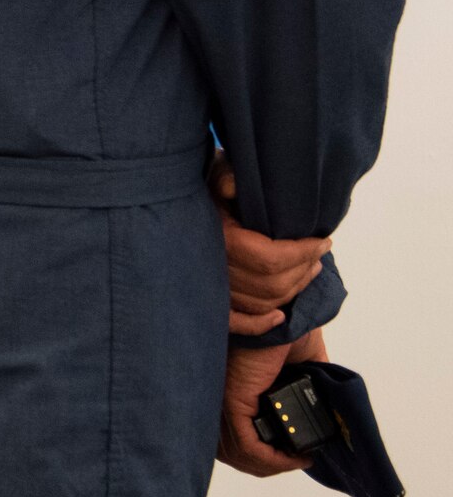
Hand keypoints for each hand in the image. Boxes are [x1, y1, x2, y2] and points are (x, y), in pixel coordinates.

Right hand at [210, 152, 329, 335]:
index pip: (270, 258)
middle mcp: (215, 269)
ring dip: (294, 289)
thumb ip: (226, 176)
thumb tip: (235, 187)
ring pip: (263, 302)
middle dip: (303, 268)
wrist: (173, 203)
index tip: (324, 241)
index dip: (302, 253)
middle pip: (272, 283)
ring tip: (310, 269)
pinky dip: (260, 324)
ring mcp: (212, 288)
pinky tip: (279, 317)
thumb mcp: (215, 172)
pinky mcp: (212, 300)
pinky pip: (238, 322)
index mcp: (219, 240)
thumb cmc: (202, 185)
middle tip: (319, 253)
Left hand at [217, 325, 327, 476]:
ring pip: (238, 453)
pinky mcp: (233, 398)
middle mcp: (223, 394)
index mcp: (236, 387)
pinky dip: (272, 460)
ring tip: (297, 460)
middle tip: (293, 462)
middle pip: (231, 450)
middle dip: (264, 465)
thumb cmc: (287, 326)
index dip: (258, 455)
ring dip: (271, 466)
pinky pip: (247, 444)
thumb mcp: (304, 362)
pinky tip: (296, 458)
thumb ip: (311, 383)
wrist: (285, 309)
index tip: (289, 457)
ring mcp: (224, 397)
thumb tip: (329, 408)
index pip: (231, 435)